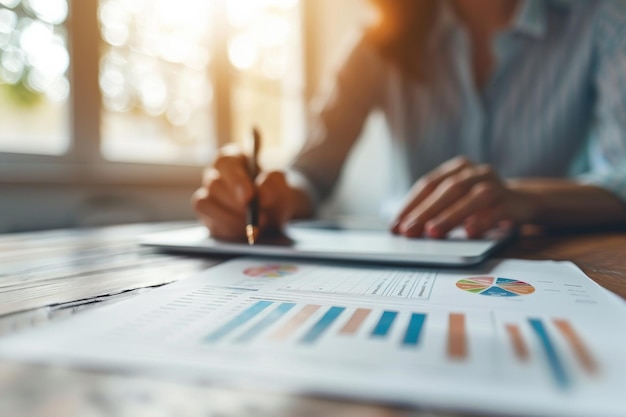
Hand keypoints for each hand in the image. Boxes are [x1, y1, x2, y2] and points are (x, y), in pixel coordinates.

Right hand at [192, 146, 293, 240]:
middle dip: (236, 205)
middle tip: (260, 217)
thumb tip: (262, 194)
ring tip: (254, 226)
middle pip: (214, 185)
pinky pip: (209, 223)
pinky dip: (228, 230)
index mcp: (232, 159)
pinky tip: (244, 232)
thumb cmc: (276, 191)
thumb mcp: (281, 184)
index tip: (249, 197)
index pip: (225, 162)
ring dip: (230, 218)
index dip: (235, 179)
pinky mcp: (208, 217)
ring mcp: (209, 197)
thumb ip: (273, 183)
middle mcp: (215, 176)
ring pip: (205, 204)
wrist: (277, 210)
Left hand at [391, 157, 533, 237]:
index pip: (428, 184)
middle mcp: (476, 172)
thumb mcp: (457, 202)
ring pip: (471, 198)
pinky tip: (470, 232)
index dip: (411, 205)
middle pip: (447, 190)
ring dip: (450, 216)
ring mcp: (496, 185)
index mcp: (457, 168)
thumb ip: (435, 209)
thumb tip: (405, 229)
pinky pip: (496, 211)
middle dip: (425, 212)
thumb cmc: (480, 204)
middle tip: (409, 231)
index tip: (396, 224)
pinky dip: (482, 221)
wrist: (524, 202)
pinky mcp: (512, 202)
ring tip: (433, 233)